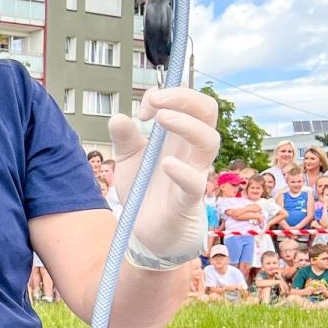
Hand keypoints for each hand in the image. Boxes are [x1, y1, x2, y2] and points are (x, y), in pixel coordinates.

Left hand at [108, 87, 219, 267]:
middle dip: (185, 97)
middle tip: (156, 102)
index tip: (144, 107)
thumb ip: (124, 138)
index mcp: (179, 137)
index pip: (191, 102)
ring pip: (210, 141)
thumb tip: (118, 116)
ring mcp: (194, 173)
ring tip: (160, 120)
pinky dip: (182, 171)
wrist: (148, 233)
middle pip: (208, 111)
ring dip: (187, 124)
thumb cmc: (145, 191)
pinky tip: (165, 164)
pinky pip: (195, 183)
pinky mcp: (187, 201)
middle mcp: (191, 151)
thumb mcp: (129, 160)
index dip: (170, 94)